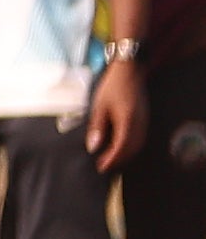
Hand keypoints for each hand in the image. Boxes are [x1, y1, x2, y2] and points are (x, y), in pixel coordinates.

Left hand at [97, 58, 146, 173]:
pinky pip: (140, 139)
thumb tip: (93, 147)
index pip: (121, 147)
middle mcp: (140, 124)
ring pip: (137, 146)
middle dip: (118, 160)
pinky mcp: (145, 120)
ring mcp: (145, 122)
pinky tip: (120, 147)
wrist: (129, 72)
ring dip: (125, 155)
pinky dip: (130, 147)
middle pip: (131, 149)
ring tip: (110, 159)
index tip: (101, 166)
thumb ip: (97, 127)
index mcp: (127, 120)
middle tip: (103, 165)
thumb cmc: (112, 86)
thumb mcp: (99, 105)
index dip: (112, 159)